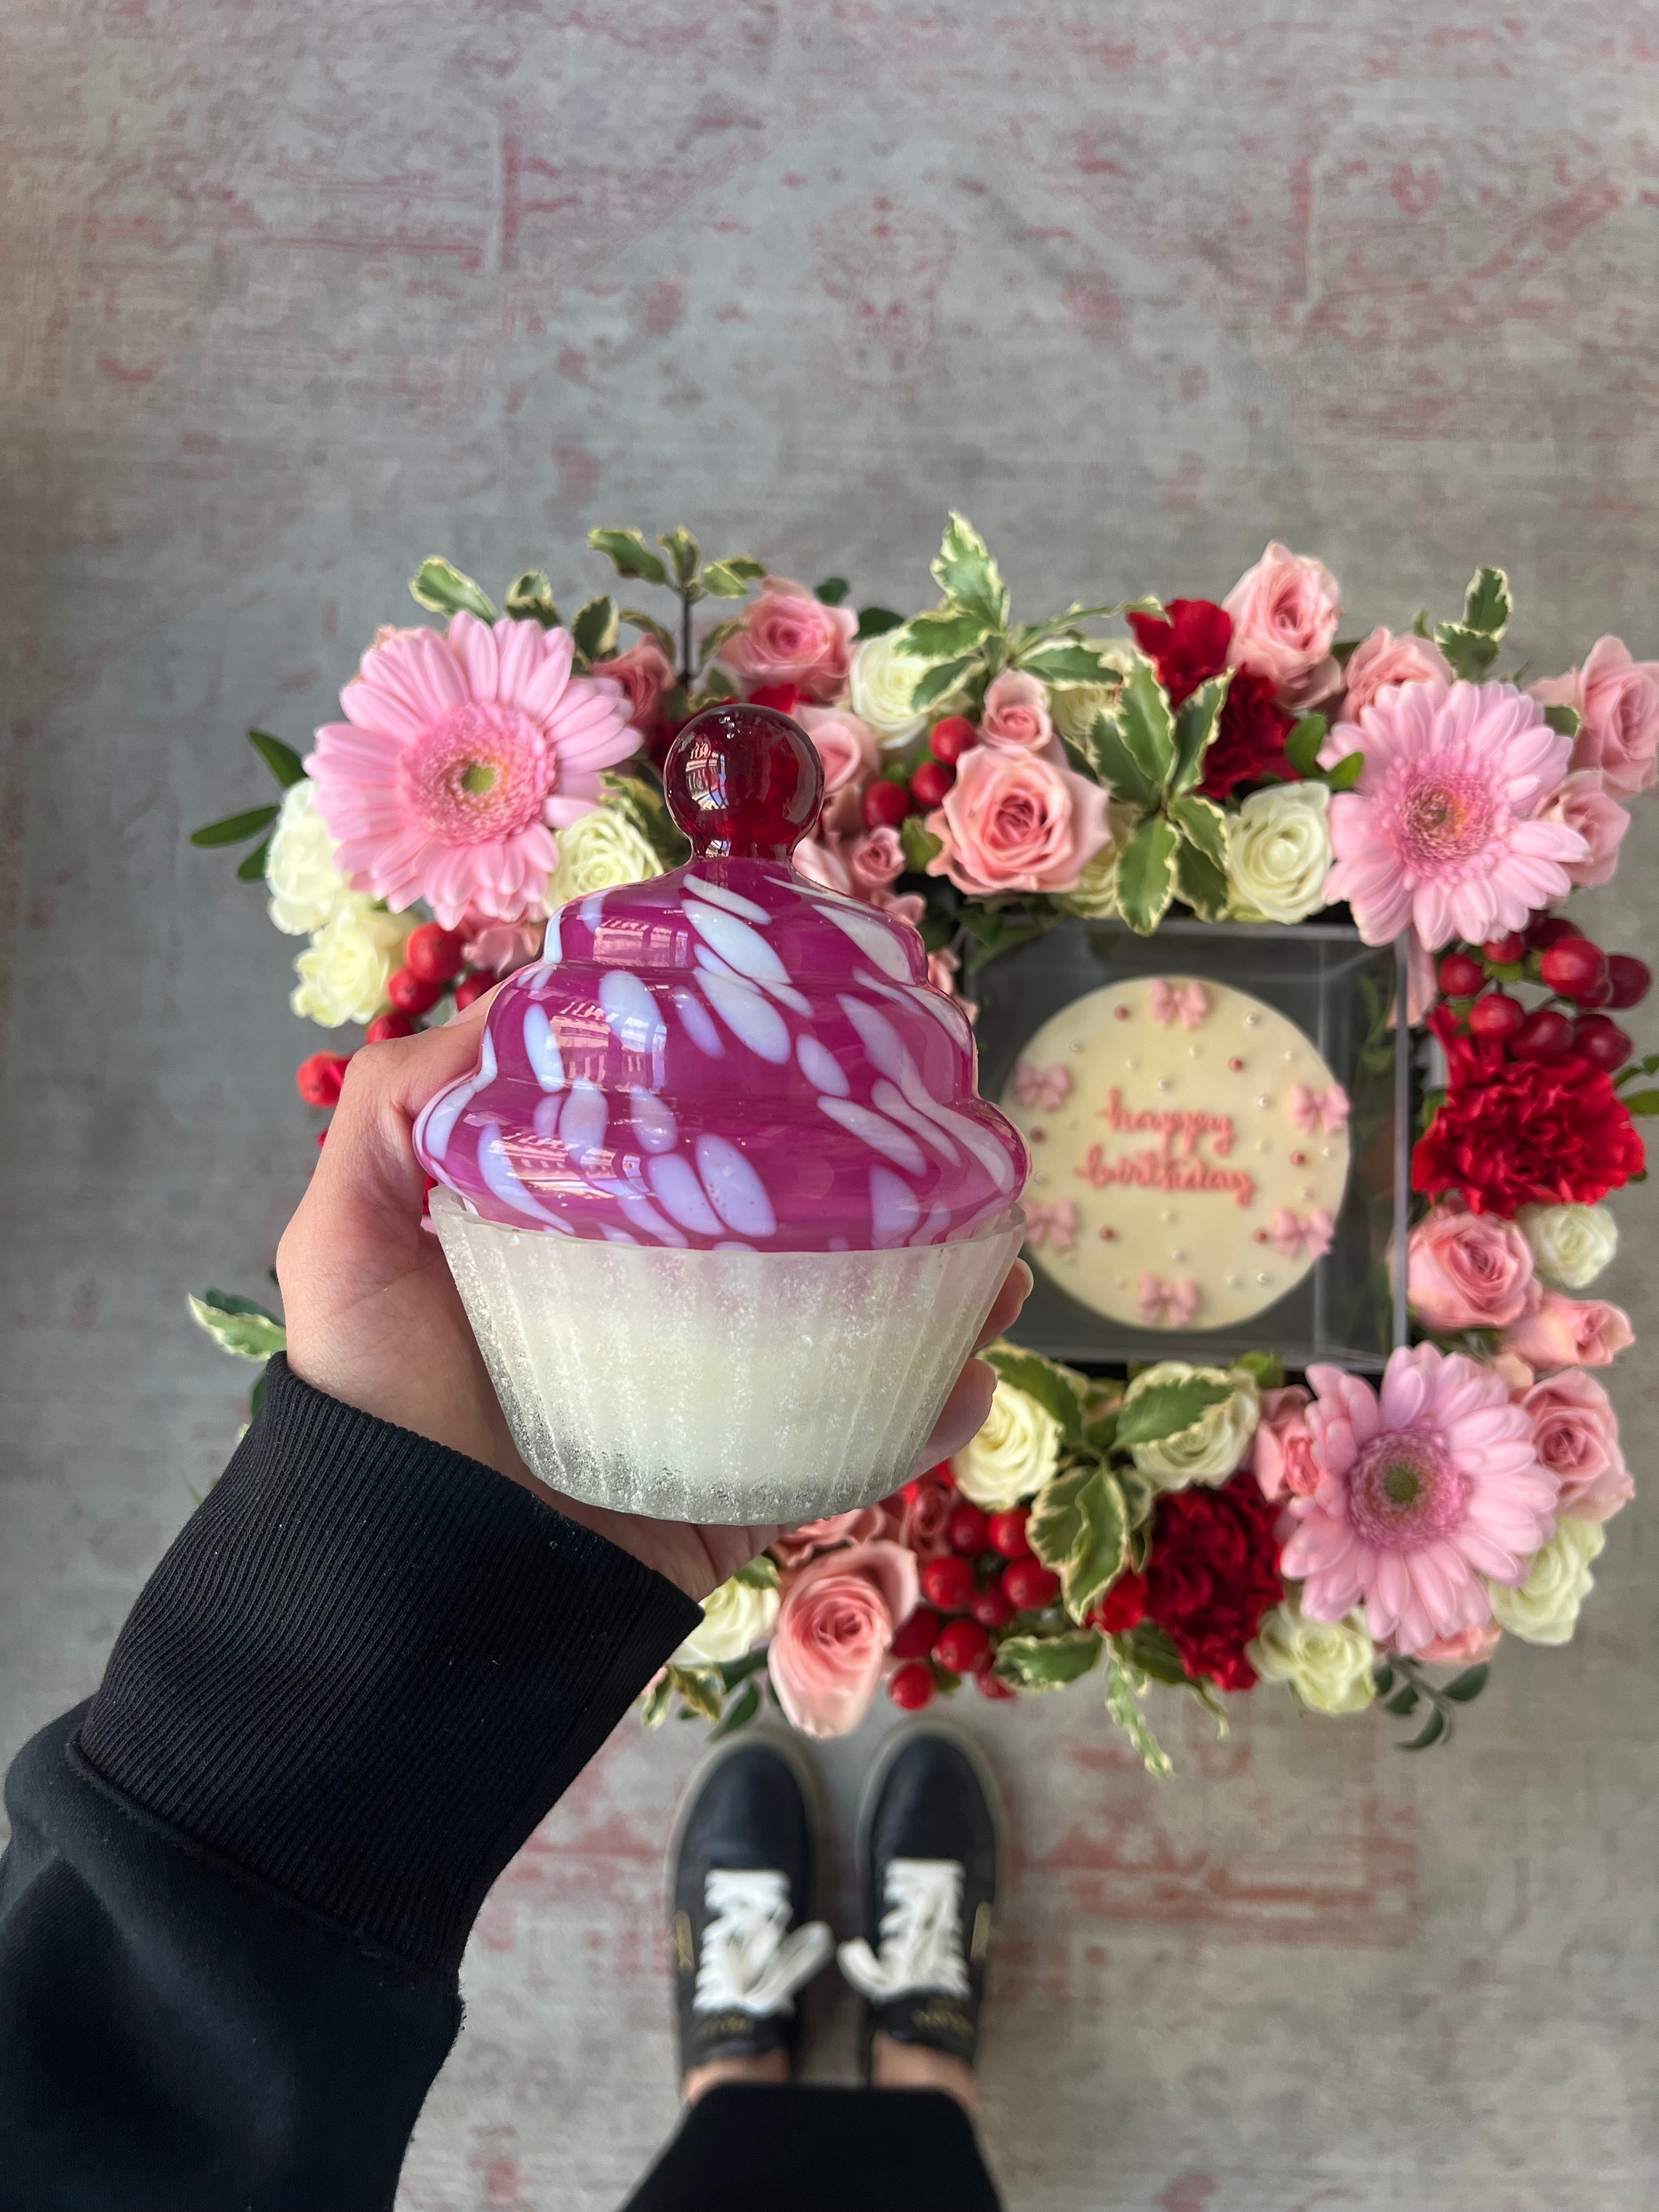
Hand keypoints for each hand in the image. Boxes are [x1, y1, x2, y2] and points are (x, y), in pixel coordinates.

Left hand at [277, 998, 1030, 1601]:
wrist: (409, 1592)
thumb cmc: (375, 1402)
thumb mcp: (346, 1239)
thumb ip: (396, 1111)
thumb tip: (514, 1000)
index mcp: (587, 1231)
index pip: (689, 1141)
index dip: (762, 1086)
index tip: (829, 1031)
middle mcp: (665, 1300)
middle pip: (798, 1227)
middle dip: (884, 1186)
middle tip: (946, 1139)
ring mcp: (718, 1394)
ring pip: (855, 1327)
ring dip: (940, 1289)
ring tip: (998, 1256)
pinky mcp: (752, 1480)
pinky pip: (858, 1442)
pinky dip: (928, 1412)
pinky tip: (974, 1372)